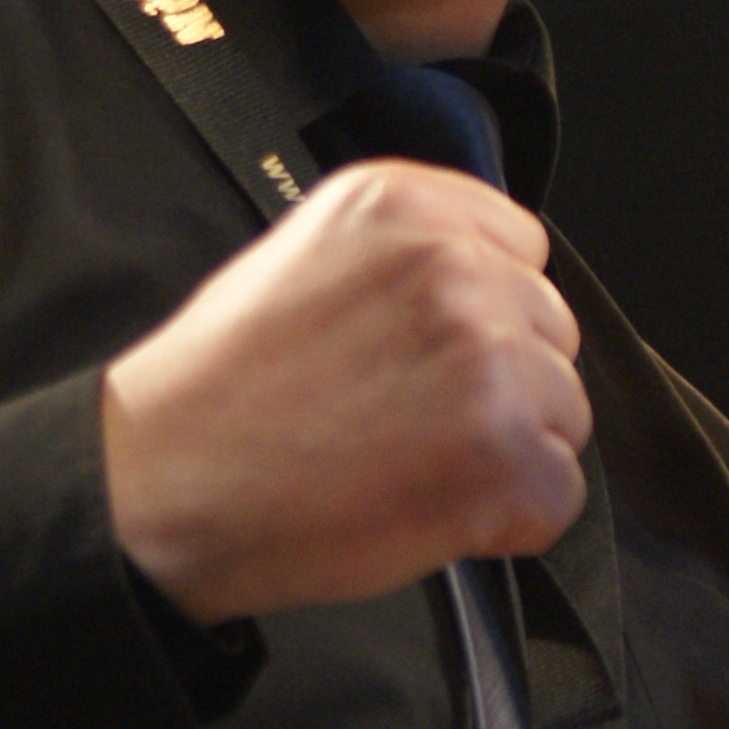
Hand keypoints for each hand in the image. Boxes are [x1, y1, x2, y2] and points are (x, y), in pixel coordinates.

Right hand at [101, 159, 591, 620]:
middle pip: (551, 333)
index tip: (432, 353)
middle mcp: (456, 269)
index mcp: (408, 205)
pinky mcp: (505, 456)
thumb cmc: (221, 392)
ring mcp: (488, 362)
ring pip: (563, 415)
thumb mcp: (306, 257)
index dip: (488, 315)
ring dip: (508, 453)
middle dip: (504, 385)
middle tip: (408, 422)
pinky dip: (508, 523)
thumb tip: (490, 289)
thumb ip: (407, 256)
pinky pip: (558, 495)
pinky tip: (428, 510)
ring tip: (409, 466)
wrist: (164, 484)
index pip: (524, 249)